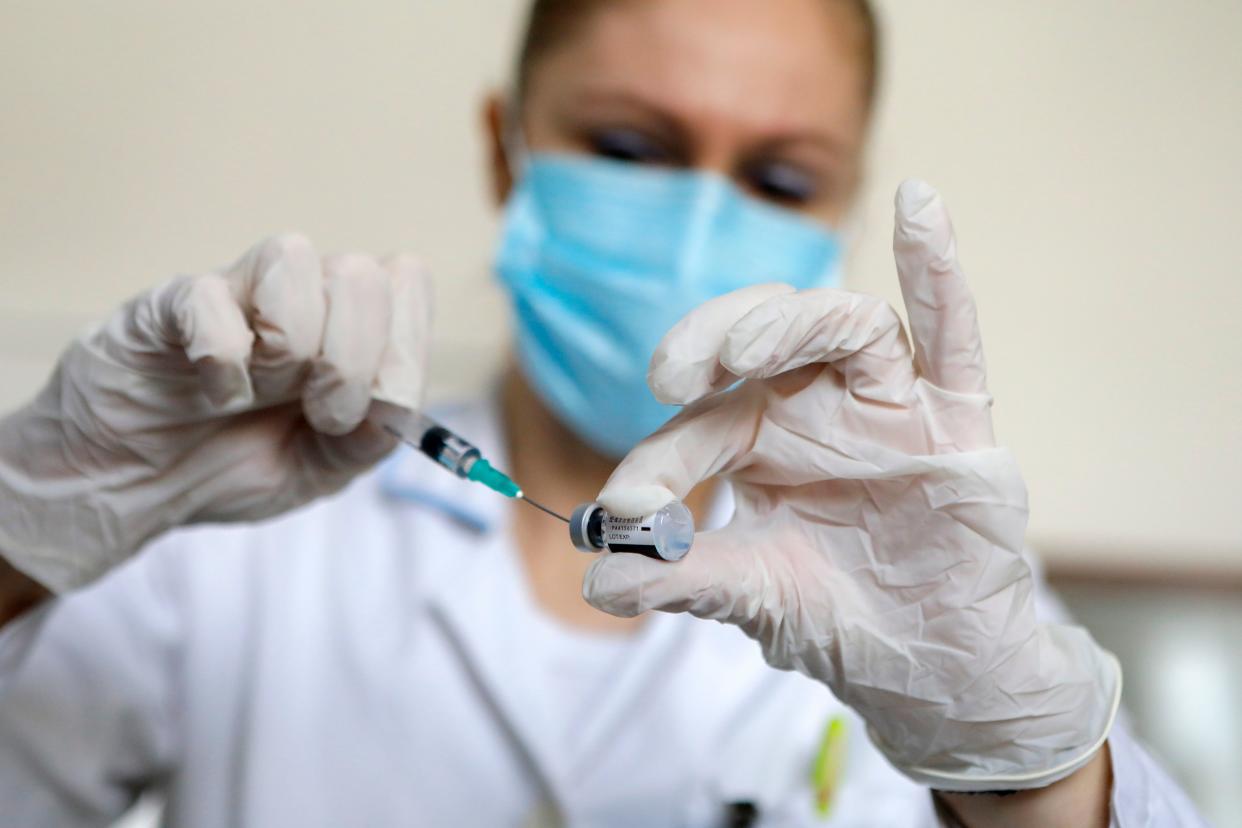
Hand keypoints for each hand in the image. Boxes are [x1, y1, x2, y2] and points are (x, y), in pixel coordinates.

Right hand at [0, 234, 430, 591]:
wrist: (132, 487)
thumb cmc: (229, 463)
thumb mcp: (323, 470)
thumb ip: (372, 436)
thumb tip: (395, 399)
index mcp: (349, 324)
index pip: (408, 281)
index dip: (402, 352)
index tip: (369, 411)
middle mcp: (302, 294)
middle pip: (363, 275)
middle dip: (350, 365)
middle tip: (315, 414)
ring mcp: (237, 292)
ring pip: (299, 263)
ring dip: (287, 354)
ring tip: (258, 394)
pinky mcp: (173, 302)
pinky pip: (215, 301)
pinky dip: (223, 363)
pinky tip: (212, 392)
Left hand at [584, 181, 1119, 790]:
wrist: (934, 665)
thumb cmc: (840, 617)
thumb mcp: (751, 595)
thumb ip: (681, 579)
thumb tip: (598, 578)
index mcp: (762, 440)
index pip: (699, 424)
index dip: (657, 460)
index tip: (623, 507)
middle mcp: (820, 405)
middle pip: (765, 331)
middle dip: (714, 336)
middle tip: (670, 374)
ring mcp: (890, 405)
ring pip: (845, 323)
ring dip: (791, 320)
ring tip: (744, 350)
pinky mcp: (956, 420)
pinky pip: (954, 334)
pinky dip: (939, 270)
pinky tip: (919, 206)